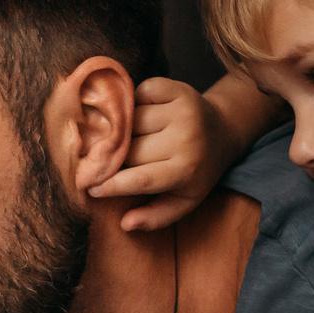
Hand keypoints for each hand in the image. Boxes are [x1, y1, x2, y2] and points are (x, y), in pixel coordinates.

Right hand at [91, 77, 249, 232]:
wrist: (224, 131)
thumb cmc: (197, 171)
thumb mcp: (184, 200)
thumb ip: (156, 217)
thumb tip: (125, 224)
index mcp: (187, 170)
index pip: (142, 179)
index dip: (112, 184)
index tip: (90, 187)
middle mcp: (186, 139)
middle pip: (131, 148)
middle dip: (114, 156)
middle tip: (103, 159)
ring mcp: (183, 111)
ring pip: (132, 120)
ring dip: (122, 128)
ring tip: (122, 135)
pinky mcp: (179, 89)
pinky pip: (141, 92)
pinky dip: (134, 101)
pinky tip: (139, 112)